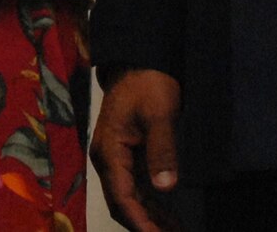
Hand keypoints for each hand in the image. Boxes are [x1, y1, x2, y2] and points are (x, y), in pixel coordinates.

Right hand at [90, 69, 182, 231]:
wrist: (138, 61)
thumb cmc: (147, 84)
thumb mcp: (159, 114)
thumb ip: (162, 150)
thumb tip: (165, 187)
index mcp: (109, 151)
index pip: (122, 198)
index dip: (140, 223)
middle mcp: (108, 160)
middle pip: (122, 204)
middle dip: (144, 226)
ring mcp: (115, 159)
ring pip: (129, 199)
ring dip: (149, 218)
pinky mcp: (126, 155)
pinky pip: (135, 188)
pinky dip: (151, 205)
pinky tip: (168, 217)